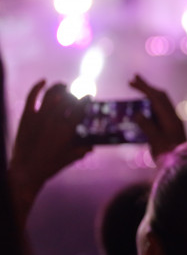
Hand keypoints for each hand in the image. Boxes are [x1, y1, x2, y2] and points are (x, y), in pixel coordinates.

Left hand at [9, 81, 91, 222]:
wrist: (26, 172)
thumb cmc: (50, 167)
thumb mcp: (70, 158)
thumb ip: (82, 150)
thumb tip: (92, 146)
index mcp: (67, 129)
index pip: (80, 108)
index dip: (86, 99)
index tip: (89, 96)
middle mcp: (54, 120)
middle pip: (67, 98)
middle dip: (73, 94)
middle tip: (74, 95)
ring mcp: (39, 117)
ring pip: (51, 93)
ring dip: (59, 87)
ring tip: (63, 85)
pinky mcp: (26, 117)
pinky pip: (31, 97)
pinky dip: (37, 87)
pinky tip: (43, 81)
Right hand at [129, 74, 186, 159]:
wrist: (185, 165)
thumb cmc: (169, 155)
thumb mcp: (155, 141)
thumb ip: (147, 126)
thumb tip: (137, 114)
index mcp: (170, 118)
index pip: (156, 97)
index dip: (144, 88)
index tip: (132, 81)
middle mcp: (174, 117)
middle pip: (161, 96)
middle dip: (147, 87)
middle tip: (133, 79)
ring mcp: (174, 121)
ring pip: (163, 102)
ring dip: (150, 94)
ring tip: (138, 89)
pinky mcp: (173, 127)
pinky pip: (162, 110)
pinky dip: (153, 103)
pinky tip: (145, 106)